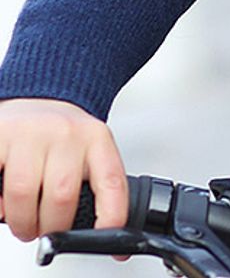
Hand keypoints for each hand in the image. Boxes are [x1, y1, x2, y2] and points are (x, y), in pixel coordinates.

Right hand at [0, 98, 127, 240]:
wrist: (39, 98)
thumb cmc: (61, 135)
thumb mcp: (88, 149)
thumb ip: (92, 182)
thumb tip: (94, 230)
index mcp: (96, 139)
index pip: (112, 181)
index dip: (112, 216)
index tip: (108, 239)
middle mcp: (67, 133)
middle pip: (62, 196)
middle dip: (51, 227)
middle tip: (44, 230)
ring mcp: (32, 133)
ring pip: (24, 194)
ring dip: (22, 222)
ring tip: (24, 221)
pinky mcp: (0, 136)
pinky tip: (4, 201)